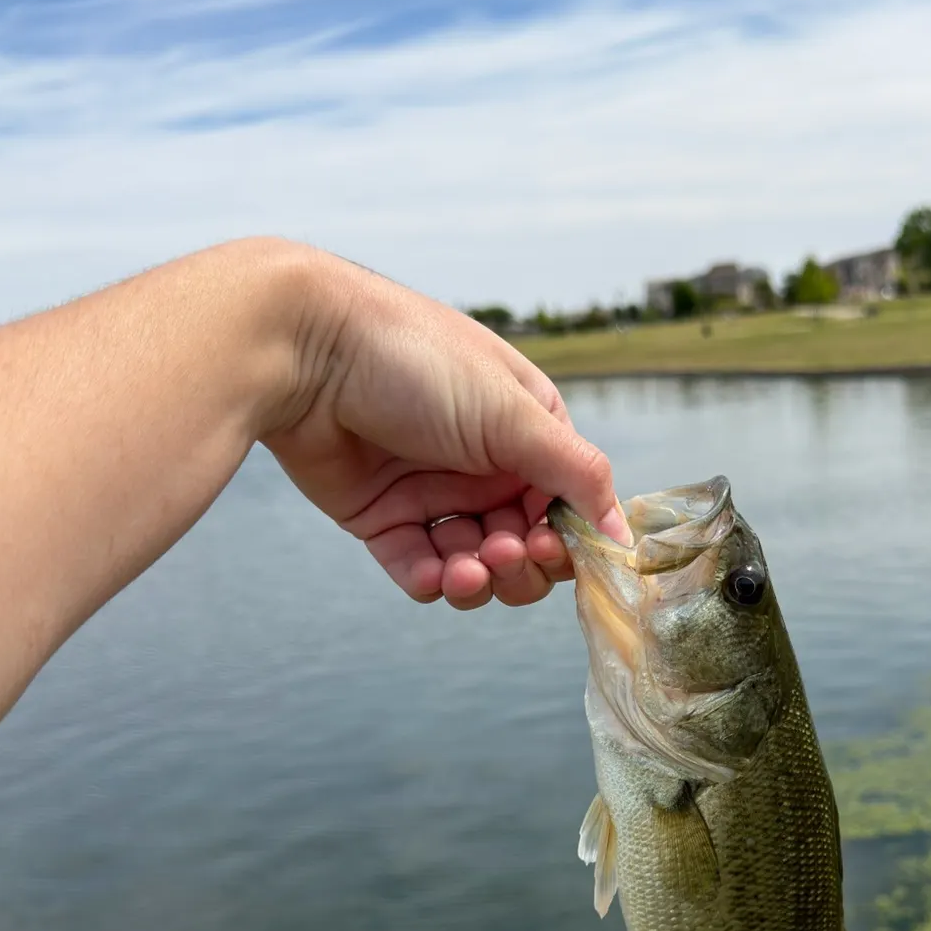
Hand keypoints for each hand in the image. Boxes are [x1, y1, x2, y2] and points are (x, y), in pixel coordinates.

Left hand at [263, 251, 628, 609]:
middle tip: (508, 554)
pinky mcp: (382, 516)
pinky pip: (421, 567)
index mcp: (528, 430)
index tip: (555, 549)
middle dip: (524, 563)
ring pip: (477, 563)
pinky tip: (438, 574)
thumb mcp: (515, 414)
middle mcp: (485, 462)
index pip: (568, 504)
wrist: (305, 349)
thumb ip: (577, 476)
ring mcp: (433, 491)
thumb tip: (625, 536)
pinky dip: (435, 580)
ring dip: (481, 577)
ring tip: (467, 569)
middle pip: (526, 544)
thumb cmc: (417, 360)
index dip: (569, 538)